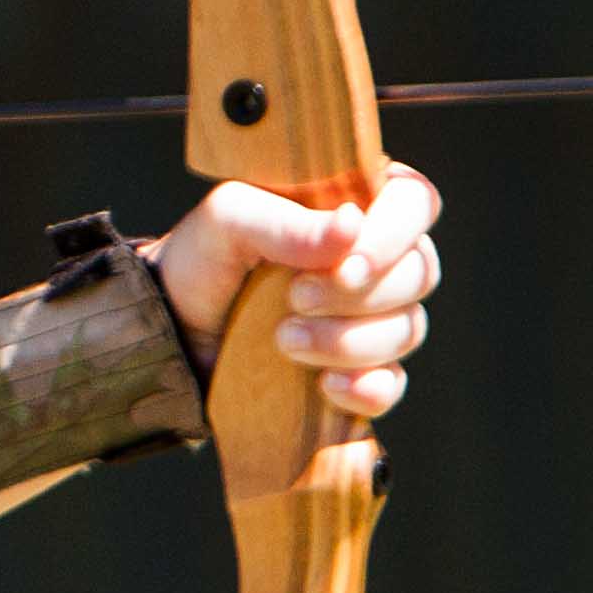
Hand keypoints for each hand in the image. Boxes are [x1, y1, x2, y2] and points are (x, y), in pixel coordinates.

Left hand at [149, 165, 440, 418]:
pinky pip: (392, 384)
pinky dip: (365, 389)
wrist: (173, 329)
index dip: (393, 236)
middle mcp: (375, 259)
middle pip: (420, 272)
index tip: (344, 266)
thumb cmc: (204, 260)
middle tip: (294, 299)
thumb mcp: (226, 222)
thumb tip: (351, 226)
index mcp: (353, 205)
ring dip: (348, 342)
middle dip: (358, 296)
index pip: (415, 203)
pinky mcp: (360, 370)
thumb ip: (284, 221)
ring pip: (408, 330)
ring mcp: (373, 317)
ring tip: (283, 340)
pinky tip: (324, 385)